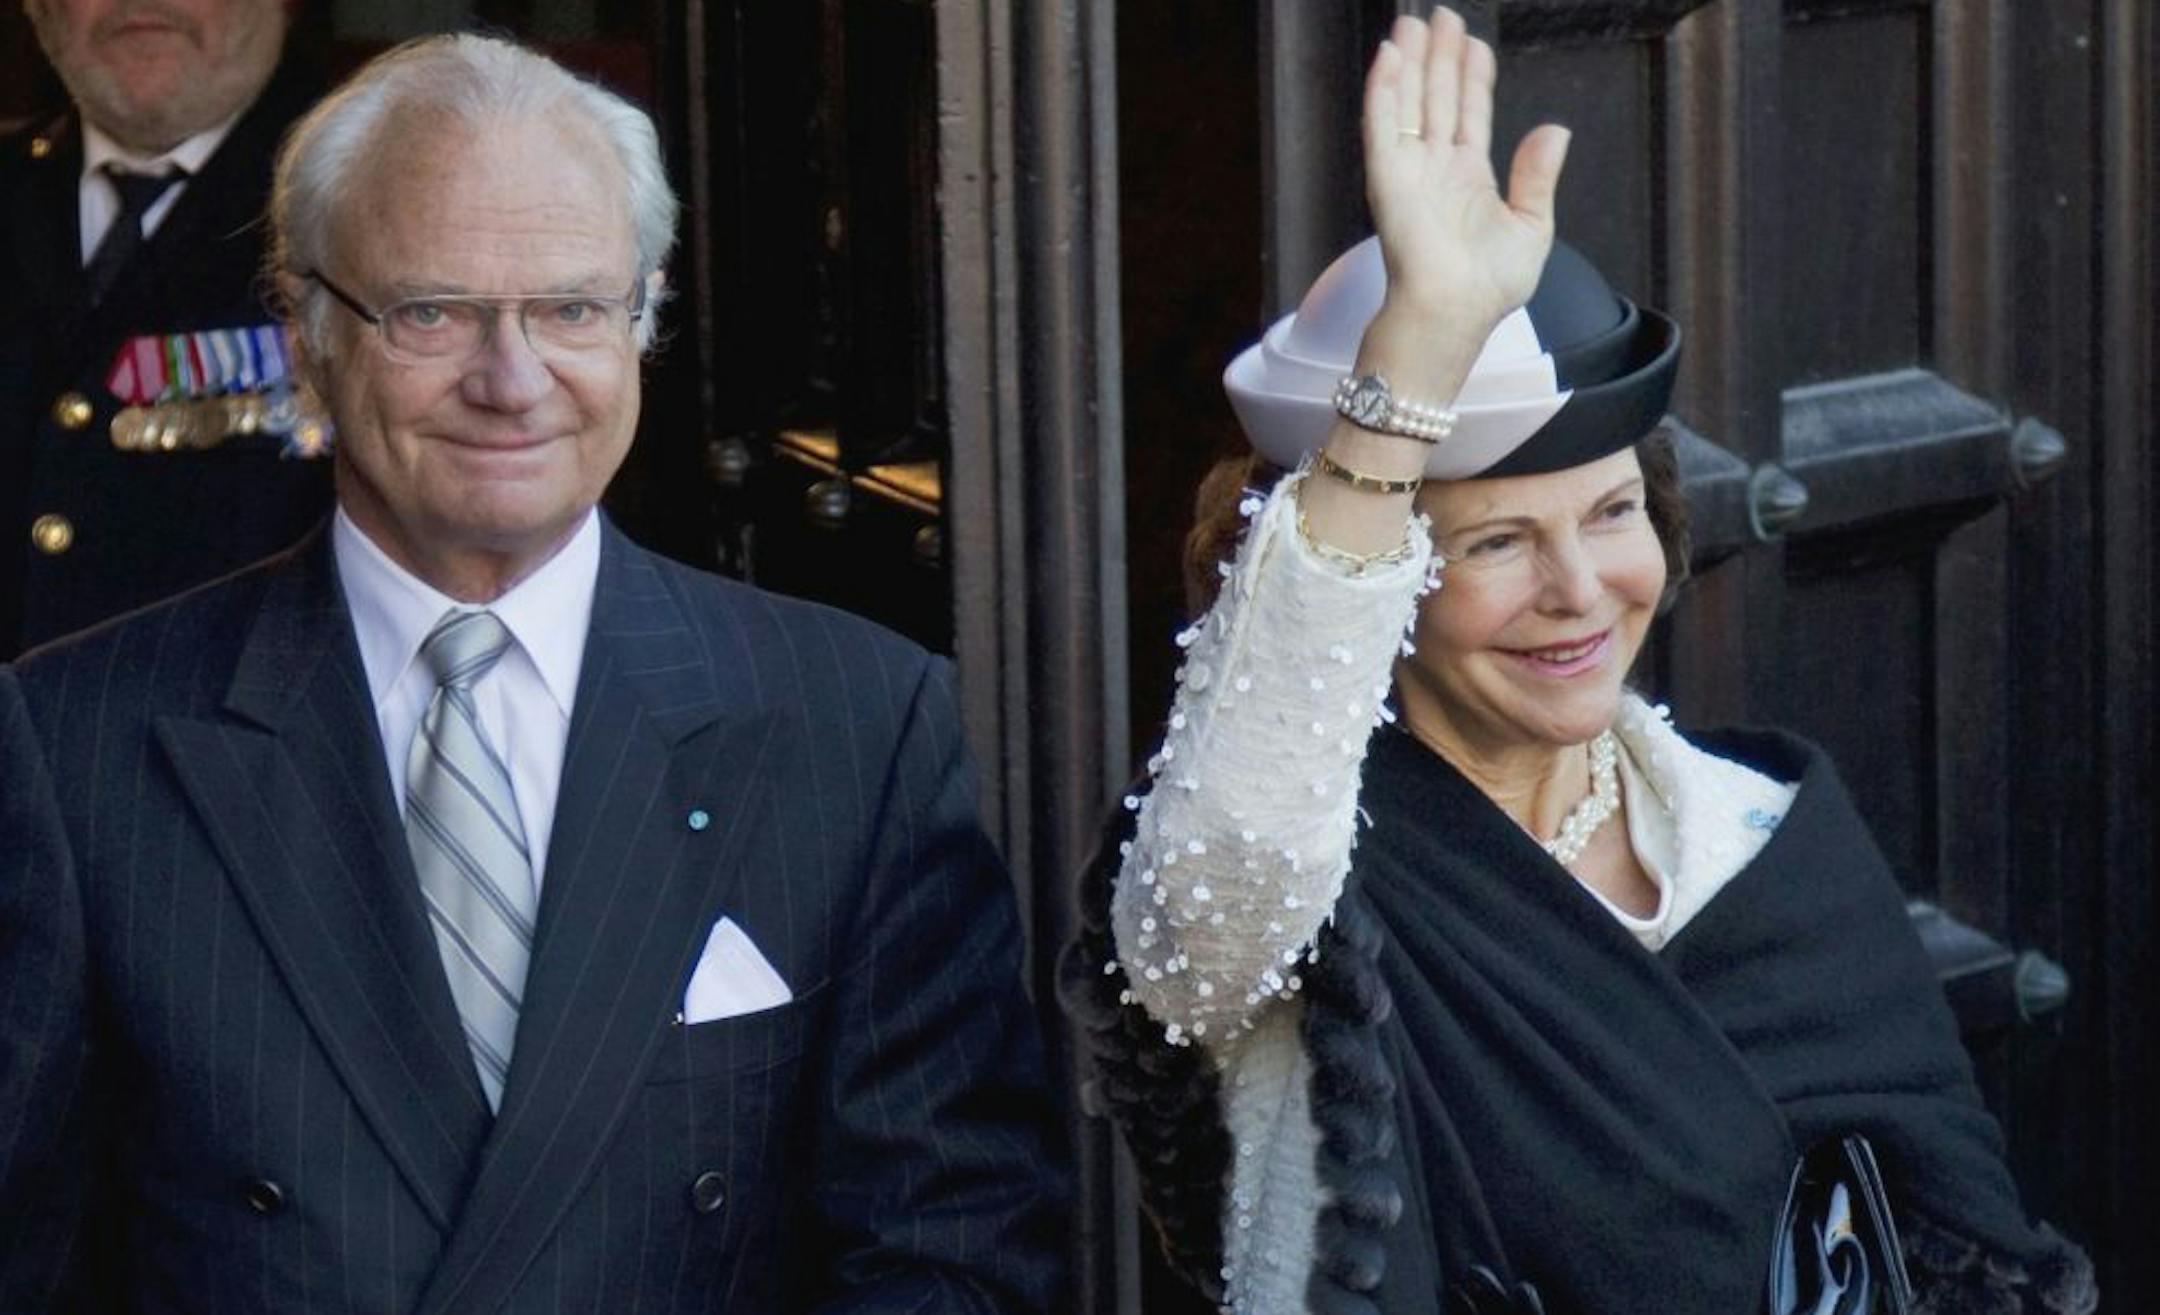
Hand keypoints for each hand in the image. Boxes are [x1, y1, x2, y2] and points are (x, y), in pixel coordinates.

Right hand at [1360, 8, 1569, 358]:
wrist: (1454, 313)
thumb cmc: (1489, 287)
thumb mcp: (1532, 227)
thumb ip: (1538, 175)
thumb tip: (1555, 128)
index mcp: (1470, 179)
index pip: (1471, 113)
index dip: (1474, 76)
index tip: (1473, 42)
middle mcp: (1437, 170)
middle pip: (1439, 98)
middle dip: (1440, 57)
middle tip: (1440, 16)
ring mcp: (1410, 171)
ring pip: (1410, 103)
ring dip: (1411, 63)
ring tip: (1413, 24)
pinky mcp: (1387, 179)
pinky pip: (1382, 126)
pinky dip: (1384, 91)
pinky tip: (1390, 57)